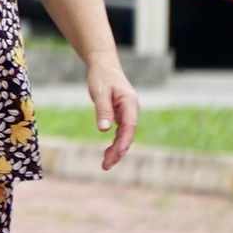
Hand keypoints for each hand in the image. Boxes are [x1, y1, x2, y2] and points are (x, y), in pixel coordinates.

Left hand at [83, 55, 139, 169]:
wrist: (104, 66)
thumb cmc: (102, 78)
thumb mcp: (100, 93)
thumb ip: (103, 111)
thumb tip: (104, 130)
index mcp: (130, 104)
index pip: (129, 127)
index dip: (123, 142)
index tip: (116, 155)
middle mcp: (131, 110)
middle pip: (127, 135)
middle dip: (118, 151)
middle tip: (106, 165)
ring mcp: (127, 113)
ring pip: (124, 135)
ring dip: (116, 150)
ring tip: (105, 164)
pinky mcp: (121, 115)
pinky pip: (120, 132)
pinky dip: (114, 143)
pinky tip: (108, 153)